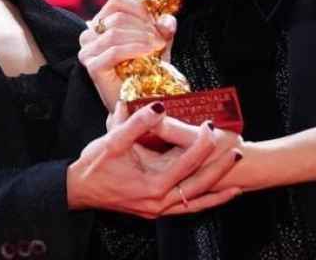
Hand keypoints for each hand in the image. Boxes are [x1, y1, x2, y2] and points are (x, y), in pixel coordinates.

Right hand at [67, 101, 240, 218]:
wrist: (78, 190)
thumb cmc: (93, 166)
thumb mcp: (113, 140)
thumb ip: (137, 122)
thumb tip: (158, 105)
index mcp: (151, 184)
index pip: (186, 163)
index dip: (201, 143)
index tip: (210, 126)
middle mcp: (158, 201)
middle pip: (199, 185)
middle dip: (219, 169)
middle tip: (236, 151)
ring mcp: (158, 209)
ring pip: (195, 202)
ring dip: (216, 191)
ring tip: (237, 183)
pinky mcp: (156, 210)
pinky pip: (186, 208)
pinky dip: (203, 202)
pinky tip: (215, 196)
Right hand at [78, 0, 176, 110]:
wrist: (142, 101)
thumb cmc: (147, 69)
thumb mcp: (157, 42)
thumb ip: (162, 27)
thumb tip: (168, 20)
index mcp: (101, 23)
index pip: (116, 1)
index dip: (139, 8)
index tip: (156, 23)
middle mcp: (89, 35)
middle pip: (117, 17)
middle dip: (144, 26)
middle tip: (161, 38)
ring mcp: (88, 52)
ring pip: (114, 32)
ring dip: (141, 37)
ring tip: (158, 46)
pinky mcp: (93, 67)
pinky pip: (114, 51)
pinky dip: (134, 49)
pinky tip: (149, 51)